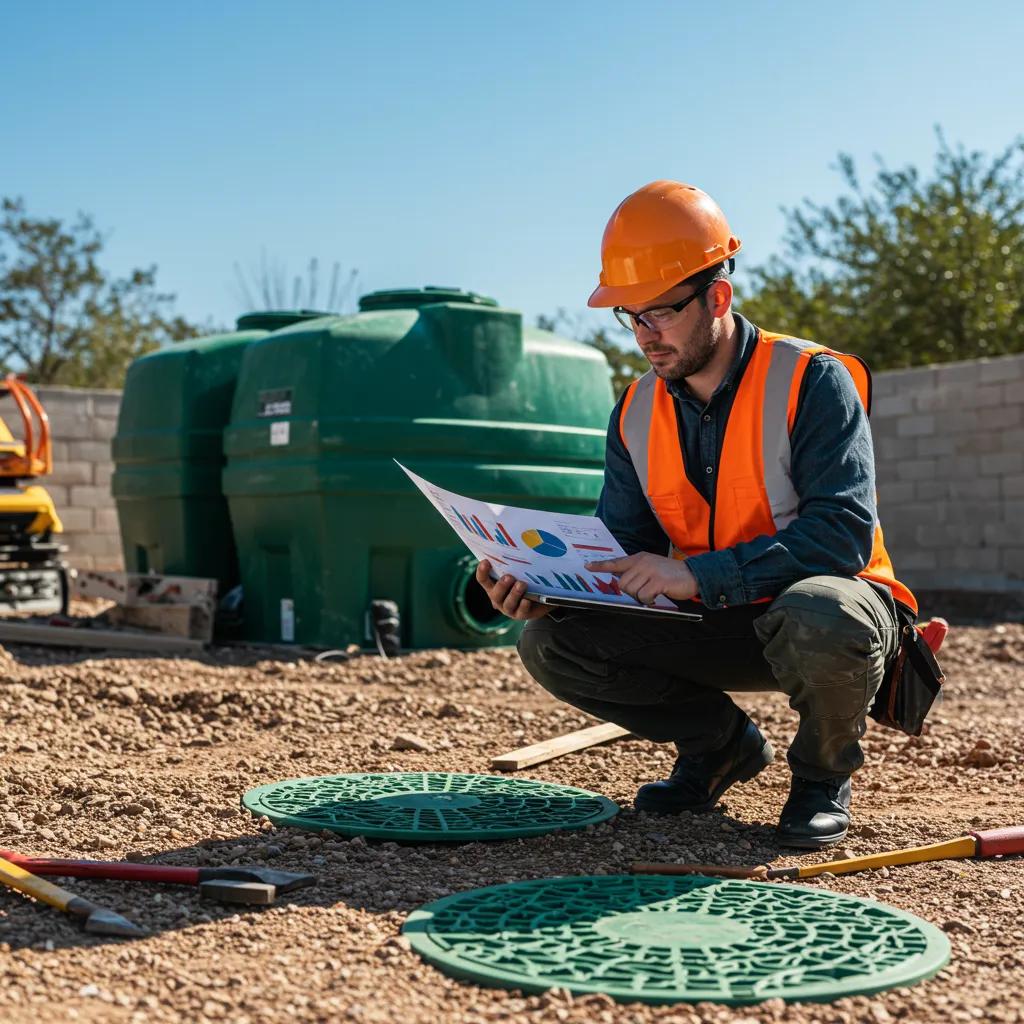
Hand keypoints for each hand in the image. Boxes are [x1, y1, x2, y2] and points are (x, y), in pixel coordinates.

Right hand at [475, 560, 551, 621]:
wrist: (539, 599)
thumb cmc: (524, 580)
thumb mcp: (517, 572)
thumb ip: (512, 564)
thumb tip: (515, 544)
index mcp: (493, 586)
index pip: (483, 579)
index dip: (482, 571)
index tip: (486, 561)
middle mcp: (498, 598)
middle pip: (495, 594)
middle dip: (501, 585)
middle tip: (509, 577)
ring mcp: (509, 608)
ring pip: (508, 603)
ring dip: (514, 593)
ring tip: (522, 584)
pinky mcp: (521, 615)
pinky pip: (521, 611)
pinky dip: (524, 605)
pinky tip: (527, 600)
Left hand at [585, 552, 699, 604]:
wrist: (693, 574)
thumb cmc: (670, 575)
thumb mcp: (651, 567)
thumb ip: (637, 571)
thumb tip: (621, 581)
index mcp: (639, 558)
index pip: (616, 562)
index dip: (601, 565)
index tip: (588, 567)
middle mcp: (642, 562)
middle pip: (622, 584)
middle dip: (631, 592)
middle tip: (645, 592)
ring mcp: (650, 571)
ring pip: (632, 591)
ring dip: (641, 597)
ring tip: (653, 592)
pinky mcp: (658, 581)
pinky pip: (643, 596)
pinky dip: (649, 600)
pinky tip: (657, 596)